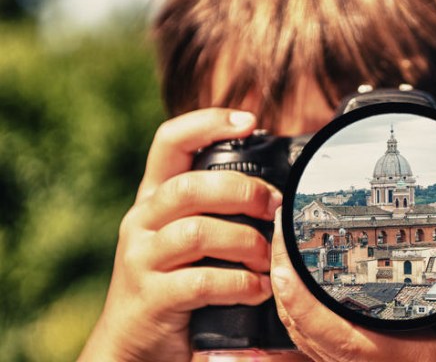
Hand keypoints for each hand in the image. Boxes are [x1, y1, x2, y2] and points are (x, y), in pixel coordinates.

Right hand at [79, 109, 281, 361]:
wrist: (133, 342)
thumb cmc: (176, 280)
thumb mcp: (189, 236)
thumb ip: (217, 209)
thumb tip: (275, 186)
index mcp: (155, 197)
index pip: (170, 141)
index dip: (208, 123)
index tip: (250, 121)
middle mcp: (142, 220)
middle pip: (190, 186)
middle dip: (242, 192)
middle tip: (274, 207)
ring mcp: (141, 259)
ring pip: (197, 233)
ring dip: (245, 243)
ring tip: (268, 258)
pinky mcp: (151, 297)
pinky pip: (201, 282)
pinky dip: (239, 284)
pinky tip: (258, 290)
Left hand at [270, 207, 435, 361]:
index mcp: (380, 356)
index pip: (319, 324)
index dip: (293, 289)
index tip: (284, 247)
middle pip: (296, 322)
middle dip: (280, 271)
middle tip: (281, 226)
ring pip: (295, 333)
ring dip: (282, 289)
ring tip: (281, 244)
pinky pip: (303, 343)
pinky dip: (292, 310)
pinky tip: (286, 284)